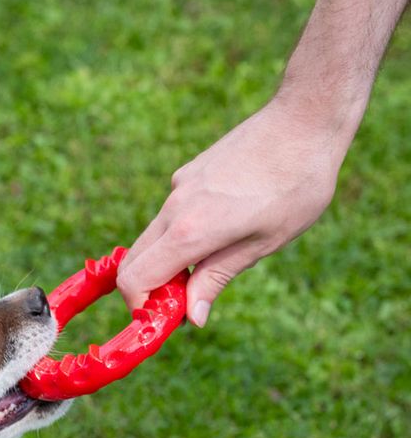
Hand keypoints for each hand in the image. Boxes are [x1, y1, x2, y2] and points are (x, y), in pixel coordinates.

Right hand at [116, 98, 349, 325]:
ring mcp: (178, 188)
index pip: (136, 280)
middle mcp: (174, 208)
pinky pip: (170, 215)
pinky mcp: (187, 175)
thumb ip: (217, 278)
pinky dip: (181, 235)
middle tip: (183, 300)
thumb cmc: (295, 185)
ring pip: (151, 238)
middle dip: (148, 288)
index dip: (141, 306)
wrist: (304, 119)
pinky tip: (224, 225)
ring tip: (214, 262)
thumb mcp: (262, 243)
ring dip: (167, 262)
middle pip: (134, 261)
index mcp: (190, 232)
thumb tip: (193, 318)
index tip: (166, 317)